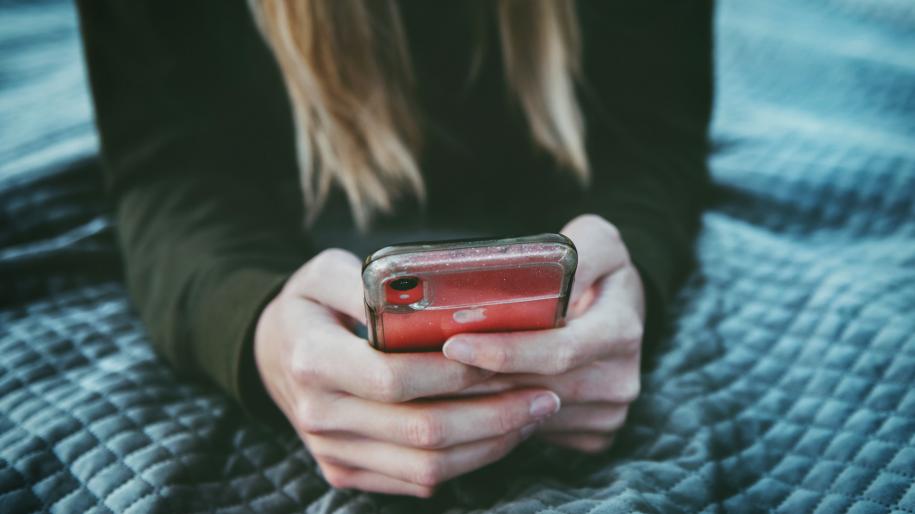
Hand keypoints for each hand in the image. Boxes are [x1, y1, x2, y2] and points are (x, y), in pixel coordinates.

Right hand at [254, 249, 561, 496]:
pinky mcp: (346, 471)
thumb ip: (369, 279)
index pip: (395, 378)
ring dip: (489, 444)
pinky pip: (416, 482)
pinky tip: (498, 433)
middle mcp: (320, 414)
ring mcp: (332, 451)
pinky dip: (466, 462)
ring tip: (532, 415)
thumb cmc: (309, 305)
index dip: (457, 373)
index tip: (506, 358)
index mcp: (313, 360)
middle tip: (544, 395)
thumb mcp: (323, 272)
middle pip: (422, 431)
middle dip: (493, 415)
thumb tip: (426, 294)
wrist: (272, 353)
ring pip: (426, 467)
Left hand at [443, 214, 644, 452]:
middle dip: (478, 380)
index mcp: (621, 329)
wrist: (622, 308)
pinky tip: (472, 395)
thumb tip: (541, 276)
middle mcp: (620, 378)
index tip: (455, 343)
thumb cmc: (599, 269)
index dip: (505, 351)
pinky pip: (537, 431)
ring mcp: (608, 412)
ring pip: (531, 414)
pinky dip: (502, 418)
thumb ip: (575, 251)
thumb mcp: (597, 240)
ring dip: (482, 400)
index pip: (559, 350)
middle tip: (427, 366)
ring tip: (437, 379)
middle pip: (537, 388)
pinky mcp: (594, 433)